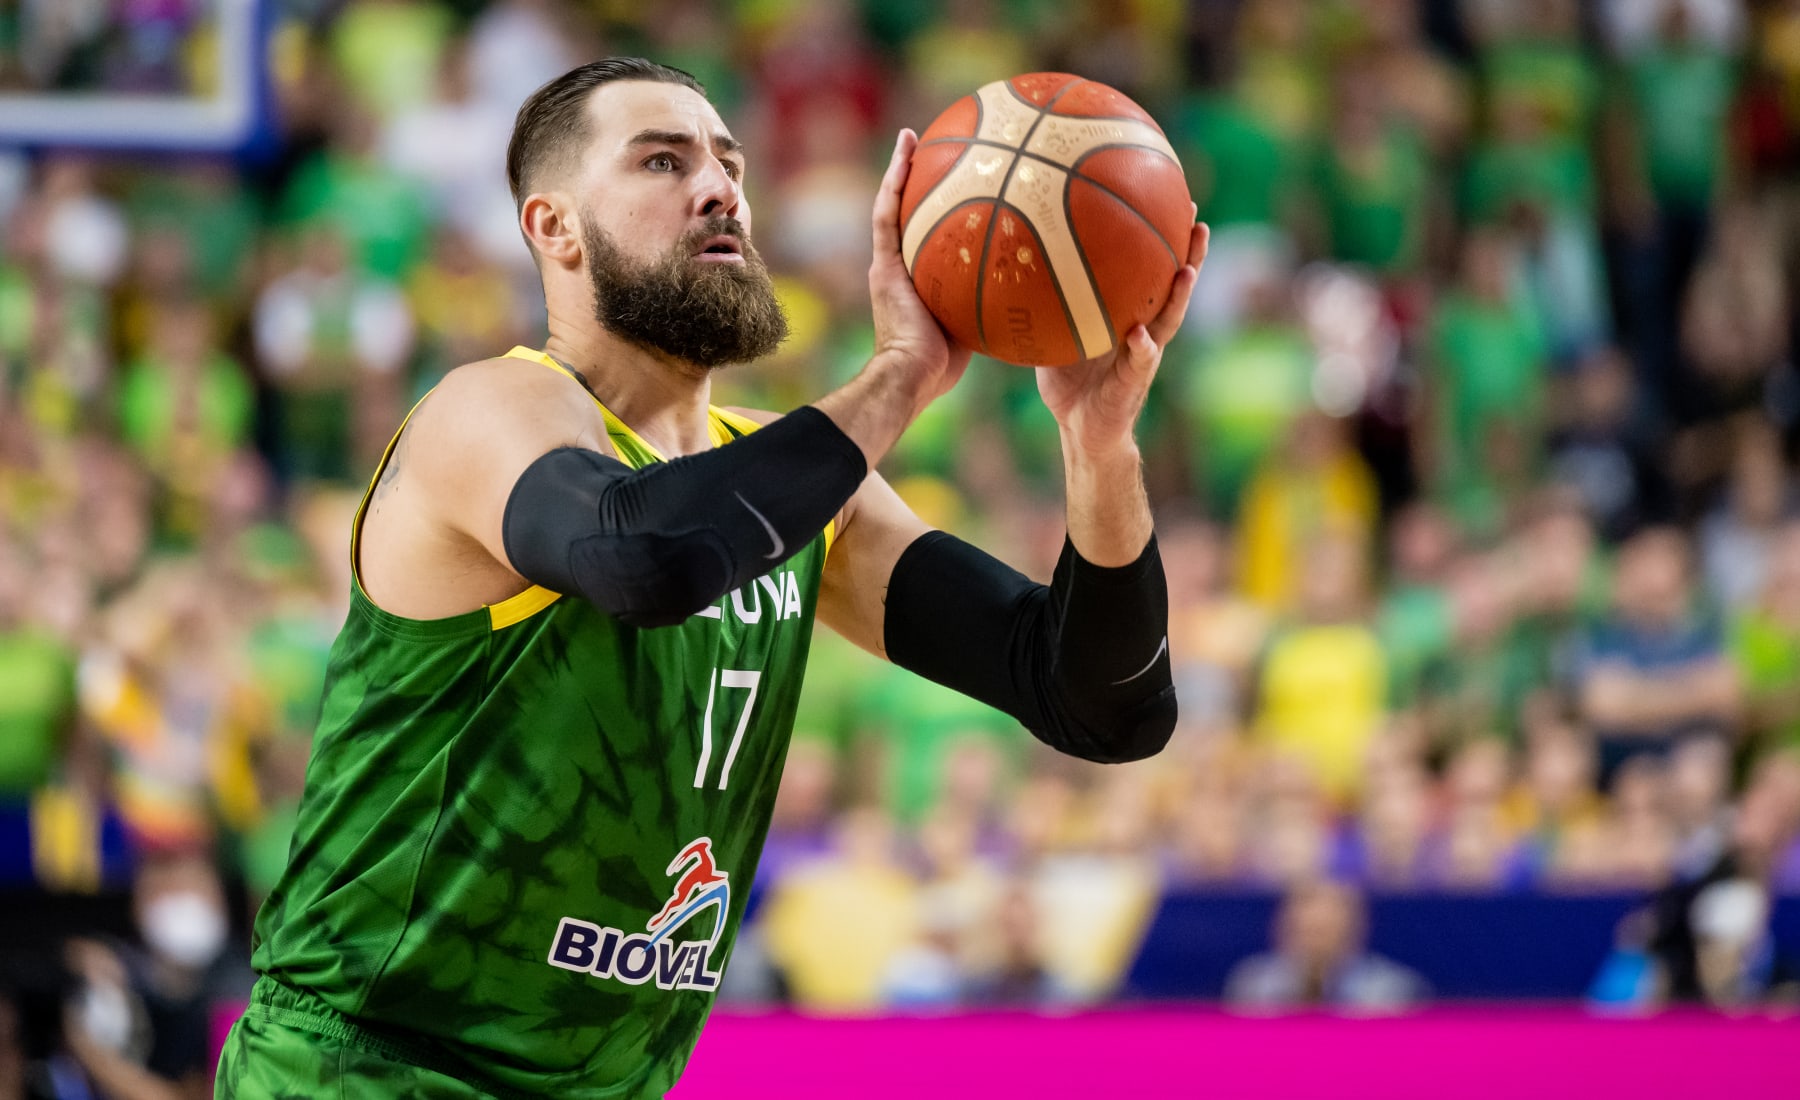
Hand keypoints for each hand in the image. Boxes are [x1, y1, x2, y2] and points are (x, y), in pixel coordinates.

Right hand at [869, 129, 972, 412]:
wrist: (912, 376)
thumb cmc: (946, 365)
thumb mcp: (981, 325)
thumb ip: (999, 300)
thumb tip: (1045, 286)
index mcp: (918, 279)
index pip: (931, 235)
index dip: (943, 208)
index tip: (961, 179)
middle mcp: (900, 267)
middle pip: (911, 214)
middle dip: (921, 180)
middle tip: (938, 147)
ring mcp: (888, 264)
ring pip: (893, 205)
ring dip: (901, 169)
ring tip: (912, 136)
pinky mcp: (882, 265)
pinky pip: (887, 215)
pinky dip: (894, 182)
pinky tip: (907, 152)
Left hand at [1037, 218, 1209, 456]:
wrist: (1079, 429)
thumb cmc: (1068, 380)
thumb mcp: (1054, 335)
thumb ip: (1046, 305)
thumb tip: (1014, 265)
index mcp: (1131, 317)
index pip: (1153, 272)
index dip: (1166, 240)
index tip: (1174, 202)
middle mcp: (1145, 331)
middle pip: (1174, 288)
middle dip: (1190, 256)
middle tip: (1197, 222)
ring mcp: (1143, 358)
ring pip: (1168, 322)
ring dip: (1180, 297)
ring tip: (1187, 271)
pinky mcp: (1132, 385)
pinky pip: (1139, 364)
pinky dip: (1141, 349)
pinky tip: (1141, 335)